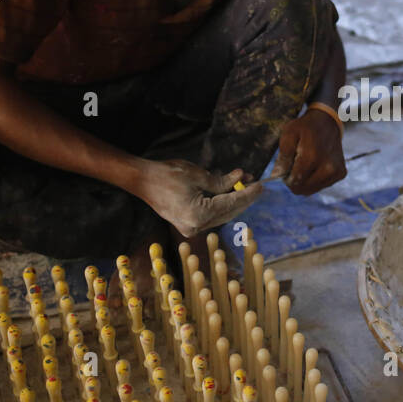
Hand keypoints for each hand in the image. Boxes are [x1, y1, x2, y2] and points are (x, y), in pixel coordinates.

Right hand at [132, 159, 261, 236]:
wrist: (142, 180)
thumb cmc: (167, 174)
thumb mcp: (198, 175)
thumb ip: (222, 181)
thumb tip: (241, 178)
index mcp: (198, 215)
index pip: (231, 204)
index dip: (247, 194)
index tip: (260, 184)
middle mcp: (196, 226)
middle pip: (228, 212)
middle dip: (243, 197)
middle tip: (256, 183)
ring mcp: (191, 227)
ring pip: (221, 214)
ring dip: (232, 199)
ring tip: (244, 182)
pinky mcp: (187, 223)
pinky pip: (210, 214)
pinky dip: (220, 202)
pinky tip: (229, 189)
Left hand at [276, 108, 344, 194]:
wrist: (327, 122)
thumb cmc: (305, 128)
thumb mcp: (288, 134)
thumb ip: (283, 156)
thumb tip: (278, 175)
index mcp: (313, 157)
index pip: (295, 182)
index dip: (286, 178)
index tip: (286, 168)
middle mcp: (328, 167)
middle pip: (303, 189)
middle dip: (295, 181)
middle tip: (294, 165)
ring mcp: (336, 171)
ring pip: (311, 190)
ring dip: (305, 181)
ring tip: (305, 164)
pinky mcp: (341, 173)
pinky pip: (321, 186)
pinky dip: (315, 179)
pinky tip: (315, 165)